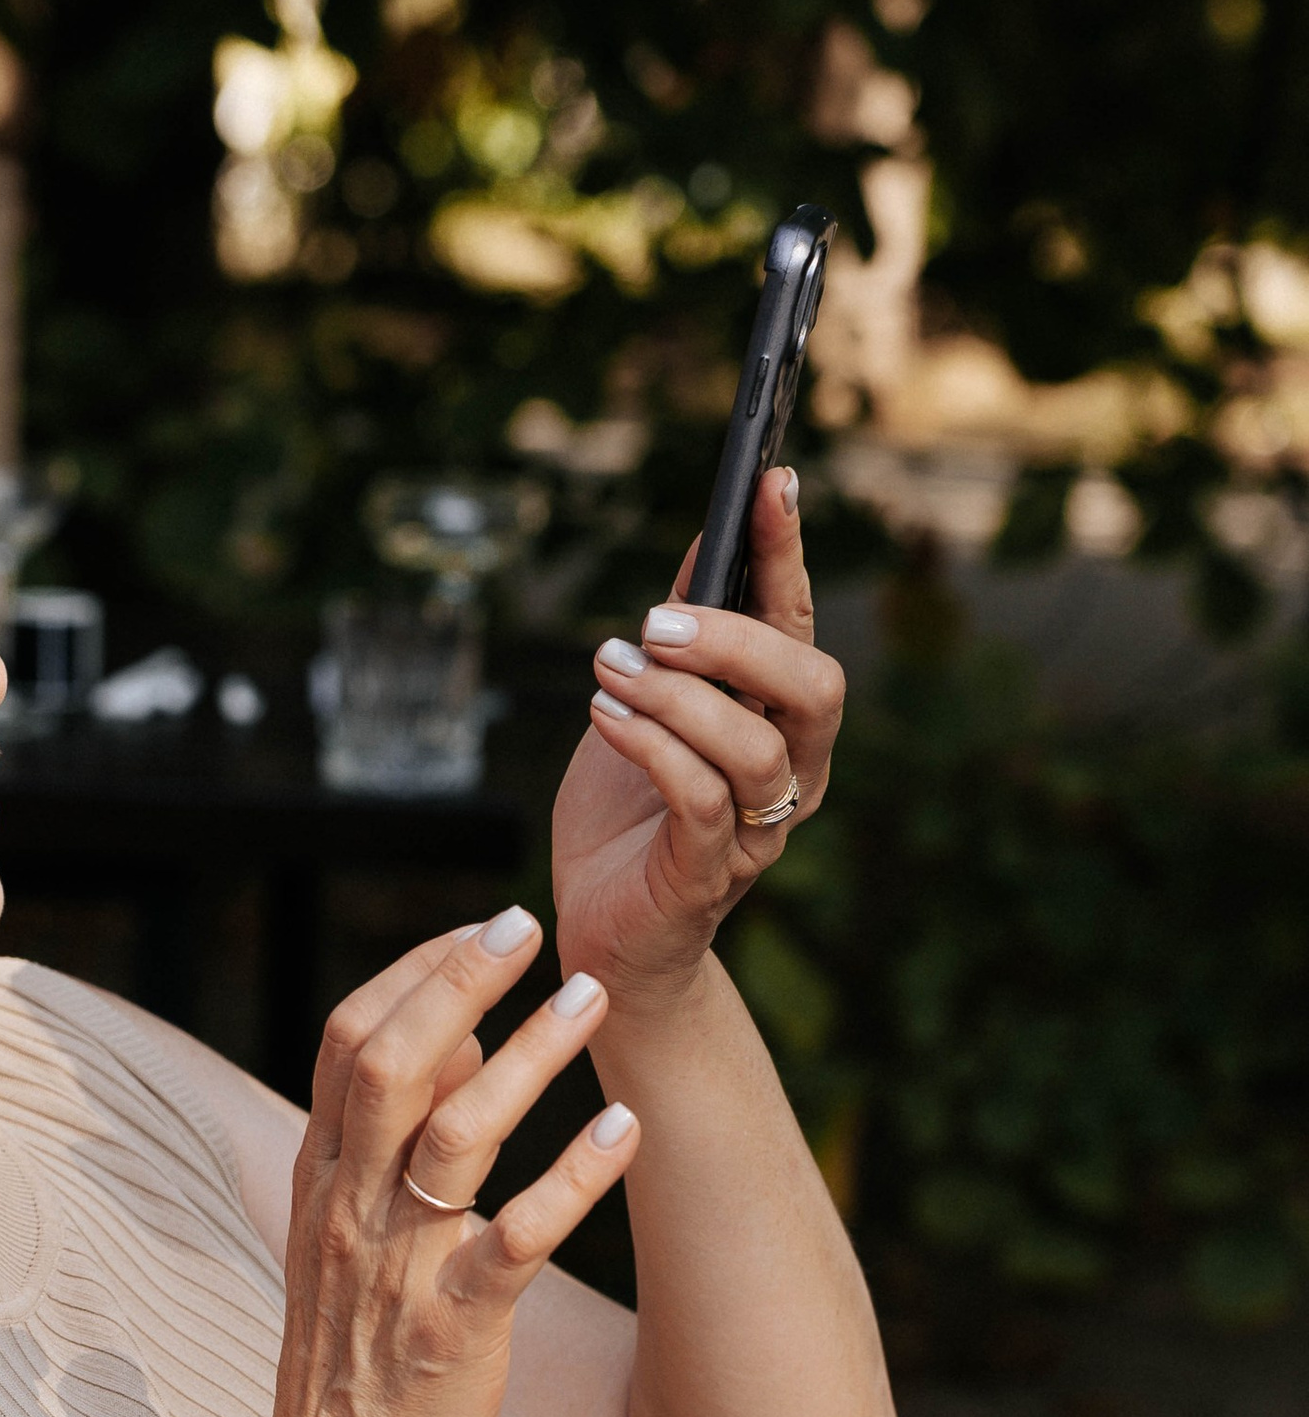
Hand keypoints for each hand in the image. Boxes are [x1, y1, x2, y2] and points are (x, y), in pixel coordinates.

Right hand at [260, 910, 638, 1416]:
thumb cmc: (357, 1354)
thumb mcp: (346, 1233)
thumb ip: (385, 1139)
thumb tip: (452, 1040)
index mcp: (321, 1178)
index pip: (348, 1039)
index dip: (414, 971)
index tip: (482, 926)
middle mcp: (352, 1209)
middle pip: (391, 1062)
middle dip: (461, 980)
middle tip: (532, 923)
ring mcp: (399, 1268)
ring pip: (456, 1133)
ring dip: (530, 1055)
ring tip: (596, 998)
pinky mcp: (456, 1329)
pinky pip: (516, 1239)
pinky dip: (575, 1178)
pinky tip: (628, 1130)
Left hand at [549, 466, 844, 1013]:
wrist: (604, 936)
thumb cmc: (627, 819)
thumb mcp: (645, 706)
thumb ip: (680, 638)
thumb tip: (704, 541)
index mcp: (779, 723)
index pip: (800, 624)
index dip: (789, 553)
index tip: (770, 480)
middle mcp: (790, 774)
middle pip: (813, 685)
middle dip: (735, 638)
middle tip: (653, 620)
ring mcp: (756, 831)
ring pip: (754, 746)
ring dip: (676, 695)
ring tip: (609, 669)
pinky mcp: (706, 875)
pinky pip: (700, 800)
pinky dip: (651, 744)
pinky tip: (605, 715)